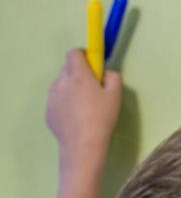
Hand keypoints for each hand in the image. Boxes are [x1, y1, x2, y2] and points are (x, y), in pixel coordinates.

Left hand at [45, 50, 121, 172]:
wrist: (82, 144)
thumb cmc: (102, 117)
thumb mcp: (116, 94)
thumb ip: (112, 76)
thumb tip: (104, 73)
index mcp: (78, 75)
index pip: (74, 53)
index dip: (84, 55)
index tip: (93, 66)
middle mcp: (61, 82)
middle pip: (66, 67)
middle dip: (78, 72)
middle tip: (92, 88)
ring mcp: (51, 97)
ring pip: (61, 83)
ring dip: (70, 87)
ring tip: (83, 105)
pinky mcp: (48, 111)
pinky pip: (57, 99)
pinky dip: (65, 102)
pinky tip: (76, 117)